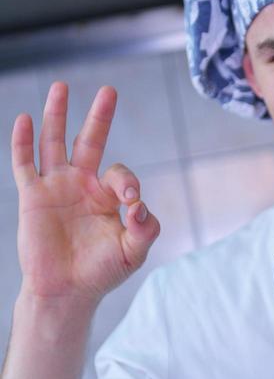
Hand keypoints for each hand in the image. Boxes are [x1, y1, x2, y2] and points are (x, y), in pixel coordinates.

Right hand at [12, 81, 159, 306]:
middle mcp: (83, 185)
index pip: (121, 174)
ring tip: (61, 86)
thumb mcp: (133, 252)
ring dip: (58, 115)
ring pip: (55, 143)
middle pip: (90, 141)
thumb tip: (141, 206)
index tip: (131, 205)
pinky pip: (25, 164)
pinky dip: (23, 142)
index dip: (128, 183)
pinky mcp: (33, 196)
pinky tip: (24, 119)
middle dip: (100, 117)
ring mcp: (56, 187)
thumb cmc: (101, 272)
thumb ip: (145, 229)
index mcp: (108, 196)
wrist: (66, 292)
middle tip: (110, 91)